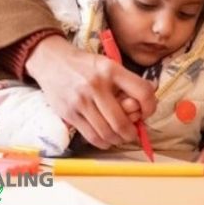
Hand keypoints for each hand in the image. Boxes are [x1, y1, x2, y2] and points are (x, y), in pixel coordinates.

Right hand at [25, 35, 156, 148]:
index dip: (150, 107)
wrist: (52, 61)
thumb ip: (127, 80)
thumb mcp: (108, 64)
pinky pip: (91, 136)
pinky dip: (103, 143)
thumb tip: (152, 93)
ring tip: (121, 137)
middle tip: (134, 134)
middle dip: (132, 133)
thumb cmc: (85, 65)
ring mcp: (81, 101)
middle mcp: (97, 85)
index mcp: (111, 70)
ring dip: (118, 140)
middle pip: (122, 120)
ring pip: (107, 132)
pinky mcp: (69, 114)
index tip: (147, 113)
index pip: (141, 92)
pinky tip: (107, 139)